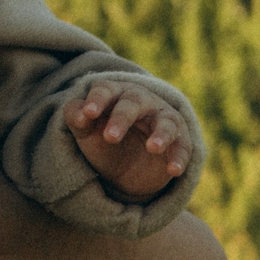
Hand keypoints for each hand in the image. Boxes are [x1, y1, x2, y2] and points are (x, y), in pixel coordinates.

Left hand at [65, 80, 186, 199]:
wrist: (126, 168)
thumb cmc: (103, 138)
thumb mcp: (86, 132)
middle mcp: (142, 101)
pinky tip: (173, 170)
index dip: (98, 99)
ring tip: (153, 148)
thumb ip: (77, 118)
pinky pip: (182, 146)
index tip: (88, 113)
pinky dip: (179, 157)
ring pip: (166, 121)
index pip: (106, 89)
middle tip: (110, 137)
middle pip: (134, 102)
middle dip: (122, 118)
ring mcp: (163, 119)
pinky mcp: (179, 140)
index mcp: (115, 94)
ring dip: (161, 134)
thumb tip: (80, 112)